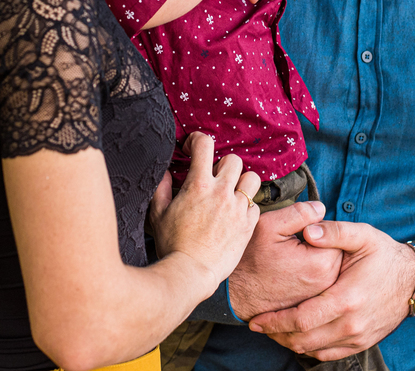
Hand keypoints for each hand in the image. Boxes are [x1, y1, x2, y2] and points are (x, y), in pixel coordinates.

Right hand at [148, 133, 259, 290]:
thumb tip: (164, 172)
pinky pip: (256, 205)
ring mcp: (238, 208)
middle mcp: (222, 192)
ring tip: (230, 193)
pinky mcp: (249, 225)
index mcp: (198, 185)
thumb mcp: (158, 214)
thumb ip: (161, 188)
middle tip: (213, 178)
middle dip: (222, 165)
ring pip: (252, 179)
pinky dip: (247, 206)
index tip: (192, 150)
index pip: (204, 144)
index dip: (197, 140)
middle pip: (233, 159)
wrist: (192, 273)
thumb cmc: (173, 245)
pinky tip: (235, 215)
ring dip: (241, 182)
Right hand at [227, 202, 341, 319]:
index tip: (301, 230)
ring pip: (330, 265)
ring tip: (293, 257)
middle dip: (322, 242)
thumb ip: (300, 213)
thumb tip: (321, 208)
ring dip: (318, 257)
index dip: (320, 227)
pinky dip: (312, 272)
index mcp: (322, 262)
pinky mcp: (313, 303)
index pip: (338, 234)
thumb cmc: (249, 259)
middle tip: (296, 242)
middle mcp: (327, 283)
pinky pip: (322, 280)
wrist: (233, 295)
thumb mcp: (270, 226)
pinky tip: (292, 271)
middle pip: (337, 250)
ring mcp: (321, 296)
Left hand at [247, 221, 414, 360]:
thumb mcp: (362, 236)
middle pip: (303, 339)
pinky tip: (298, 337)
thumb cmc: (385, 255)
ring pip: (314, 350)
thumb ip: (334, 232)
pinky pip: (329, 354)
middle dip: (276, 334)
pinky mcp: (363, 343)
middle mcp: (351, 324)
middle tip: (259, 325)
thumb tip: (308, 230)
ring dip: (290, 343)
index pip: (301, 319)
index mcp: (346, 298)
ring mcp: (358, 337)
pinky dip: (310, 349)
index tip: (256, 319)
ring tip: (273, 331)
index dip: (275, 321)